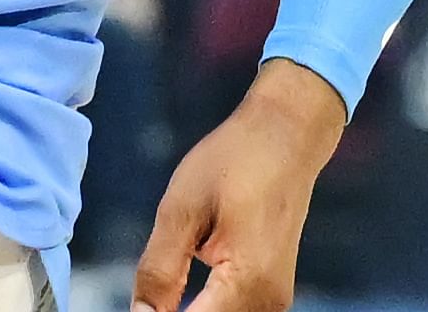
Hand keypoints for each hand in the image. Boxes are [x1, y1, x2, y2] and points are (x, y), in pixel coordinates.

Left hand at [133, 58, 346, 311]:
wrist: (288, 133)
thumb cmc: (236, 159)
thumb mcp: (181, 209)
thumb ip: (159, 272)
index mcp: (246, 281)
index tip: (140, 306)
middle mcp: (267, 301)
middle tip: (148, 295)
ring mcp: (275, 299)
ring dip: (192, 311)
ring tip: (161, 295)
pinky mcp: (273, 292)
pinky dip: (207, 310)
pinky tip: (182, 297)